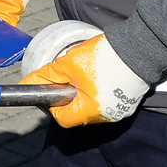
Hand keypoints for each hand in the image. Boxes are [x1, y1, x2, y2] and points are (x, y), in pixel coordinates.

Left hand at [20, 33, 147, 127]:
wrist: (138, 49)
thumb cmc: (103, 58)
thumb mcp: (68, 64)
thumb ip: (47, 76)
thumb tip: (29, 82)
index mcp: (89, 112)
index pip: (61, 118)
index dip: (51, 103)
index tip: (51, 88)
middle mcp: (106, 117)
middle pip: (77, 113)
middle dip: (68, 96)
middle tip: (68, 77)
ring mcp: (119, 111)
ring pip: (91, 107)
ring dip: (83, 93)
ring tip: (84, 73)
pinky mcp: (127, 103)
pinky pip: (106, 102)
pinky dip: (98, 91)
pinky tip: (98, 75)